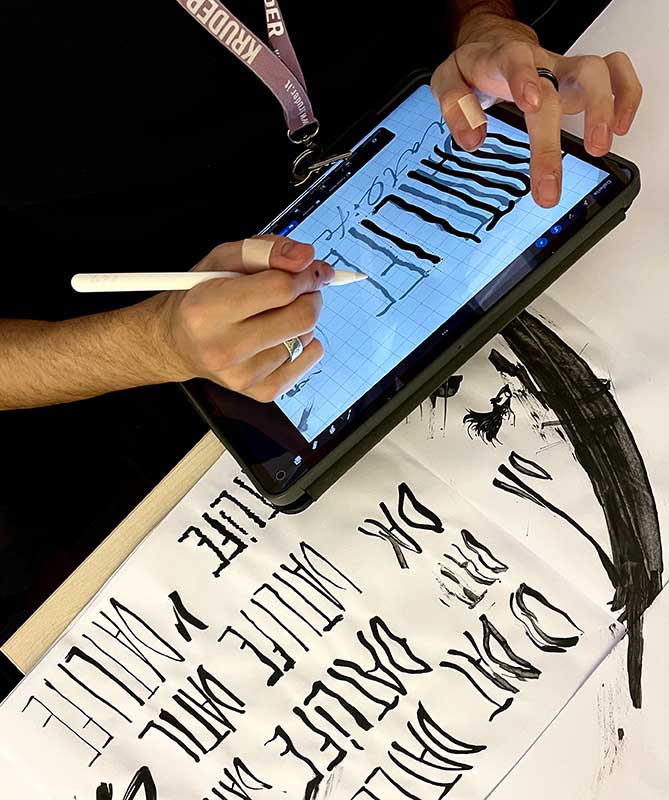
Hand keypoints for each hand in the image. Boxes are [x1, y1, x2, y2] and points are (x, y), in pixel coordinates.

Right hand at [154, 235, 332, 401]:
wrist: (176, 343)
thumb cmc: (199, 298)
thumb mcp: (221, 259)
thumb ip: (265, 251)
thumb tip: (305, 257)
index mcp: (208, 310)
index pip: (281, 289)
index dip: (303, 274)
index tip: (306, 268)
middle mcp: (225, 348)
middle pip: (302, 317)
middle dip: (310, 295)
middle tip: (300, 288)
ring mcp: (245, 375)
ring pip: (307, 336)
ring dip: (302, 319)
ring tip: (276, 313)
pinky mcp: (261, 391)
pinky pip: (309, 357)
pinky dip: (305, 341)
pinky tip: (282, 335)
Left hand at [430, 14, 642, 206]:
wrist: (494, 47)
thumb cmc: (475, 68)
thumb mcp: (447, 81)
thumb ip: (454, 106)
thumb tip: (472, 138)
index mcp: (504, 60)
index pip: (515, 62)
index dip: (524, 80)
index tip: (531, 103)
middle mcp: (539, 64)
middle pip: (553, 91)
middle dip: (552, 140)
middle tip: (548, 184)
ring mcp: (563, 71)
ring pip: (596, 72)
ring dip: (602, 108)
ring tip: (598, 148)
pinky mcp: (581, 80)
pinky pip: (617, 73)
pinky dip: (626, 96)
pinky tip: (620, 127)